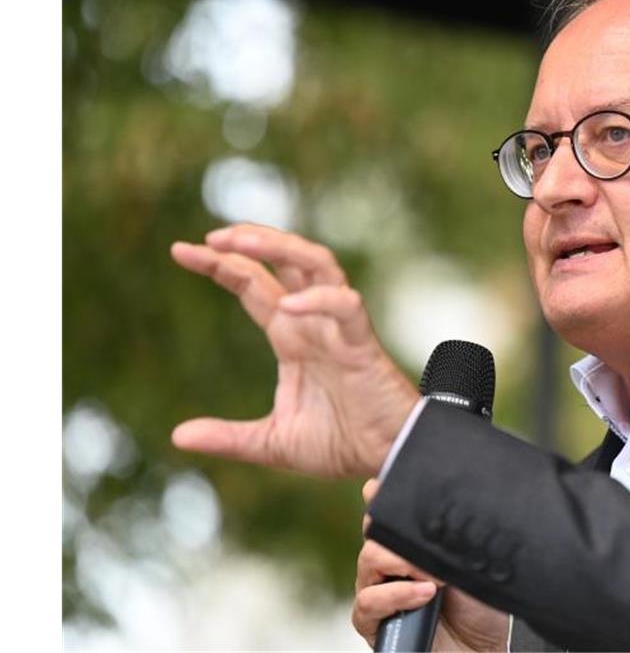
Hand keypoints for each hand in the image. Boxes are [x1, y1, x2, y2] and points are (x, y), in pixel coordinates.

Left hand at [169, 223, 420, 477]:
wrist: (388, 457)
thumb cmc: (341, 443)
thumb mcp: (272, 442)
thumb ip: (229, 437)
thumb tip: (178, 436)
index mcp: (290, 337)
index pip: (253, 285)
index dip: (220, 264)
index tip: (180, 250)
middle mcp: (312, 322)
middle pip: (284, 259)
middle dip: (249, 241)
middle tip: (210, 236)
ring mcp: (338, 327)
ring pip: (316, 264)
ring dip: (280, 247)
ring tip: (241, 242)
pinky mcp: (362, 343)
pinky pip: (345, 305)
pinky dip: (320, 299)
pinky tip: (289, 306)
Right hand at [357, 479, 508, 651]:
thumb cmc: (480, 611)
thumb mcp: (473, 566)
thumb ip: (452, 542)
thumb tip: (442, 513)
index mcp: (413, 546)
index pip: (391, 514)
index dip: (383, 495)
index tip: (381, 485)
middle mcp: (394, 565)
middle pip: (376, 531)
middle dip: (397, 530)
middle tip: (429, 547)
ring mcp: (381, 592)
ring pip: (368, 561)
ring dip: (400, 563)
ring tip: (433, 576)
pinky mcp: (374, 623)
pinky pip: (368, 602)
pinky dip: (395, 595)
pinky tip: (423, 593)